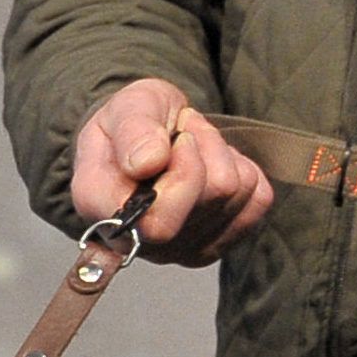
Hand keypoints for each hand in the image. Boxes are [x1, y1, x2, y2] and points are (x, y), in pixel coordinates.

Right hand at [70, 77, 273, 266]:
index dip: (185, 173)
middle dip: (209, 150)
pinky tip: (213, 166)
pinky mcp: (210, 246)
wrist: (144, 138)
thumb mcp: (128, 106)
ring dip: (223, 156)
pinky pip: (256, 203)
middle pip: (211, 199)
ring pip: (235, 195)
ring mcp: (175, 250)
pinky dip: (244, 172)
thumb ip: (132, 130)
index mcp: (100, 207)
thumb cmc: (132, 123)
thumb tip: (147, 162)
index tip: (178, 139)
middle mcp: (135, 240)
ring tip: (195, 145)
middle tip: (186, 134)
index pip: (158, 221)